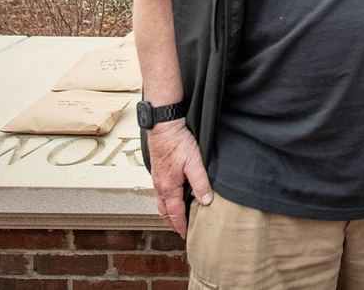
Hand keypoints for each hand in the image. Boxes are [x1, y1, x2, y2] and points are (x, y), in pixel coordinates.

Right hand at [147, 120, 212, 237]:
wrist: (163, 126)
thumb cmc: (177, 142)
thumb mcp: (194, 162)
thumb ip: (200, 183)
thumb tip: (206, 201)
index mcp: (169, 188)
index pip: (175, 214)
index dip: (182, 226)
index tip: (187, 236)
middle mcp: (160, 186)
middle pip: (165, 212)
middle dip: (172, 224)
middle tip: (180, 231)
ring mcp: (157, 178)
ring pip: (161, 202)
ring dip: (168, 213)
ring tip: (175, 219)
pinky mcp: (157, 171)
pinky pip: (159, 192)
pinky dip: (165, 201)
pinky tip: (171, 197)